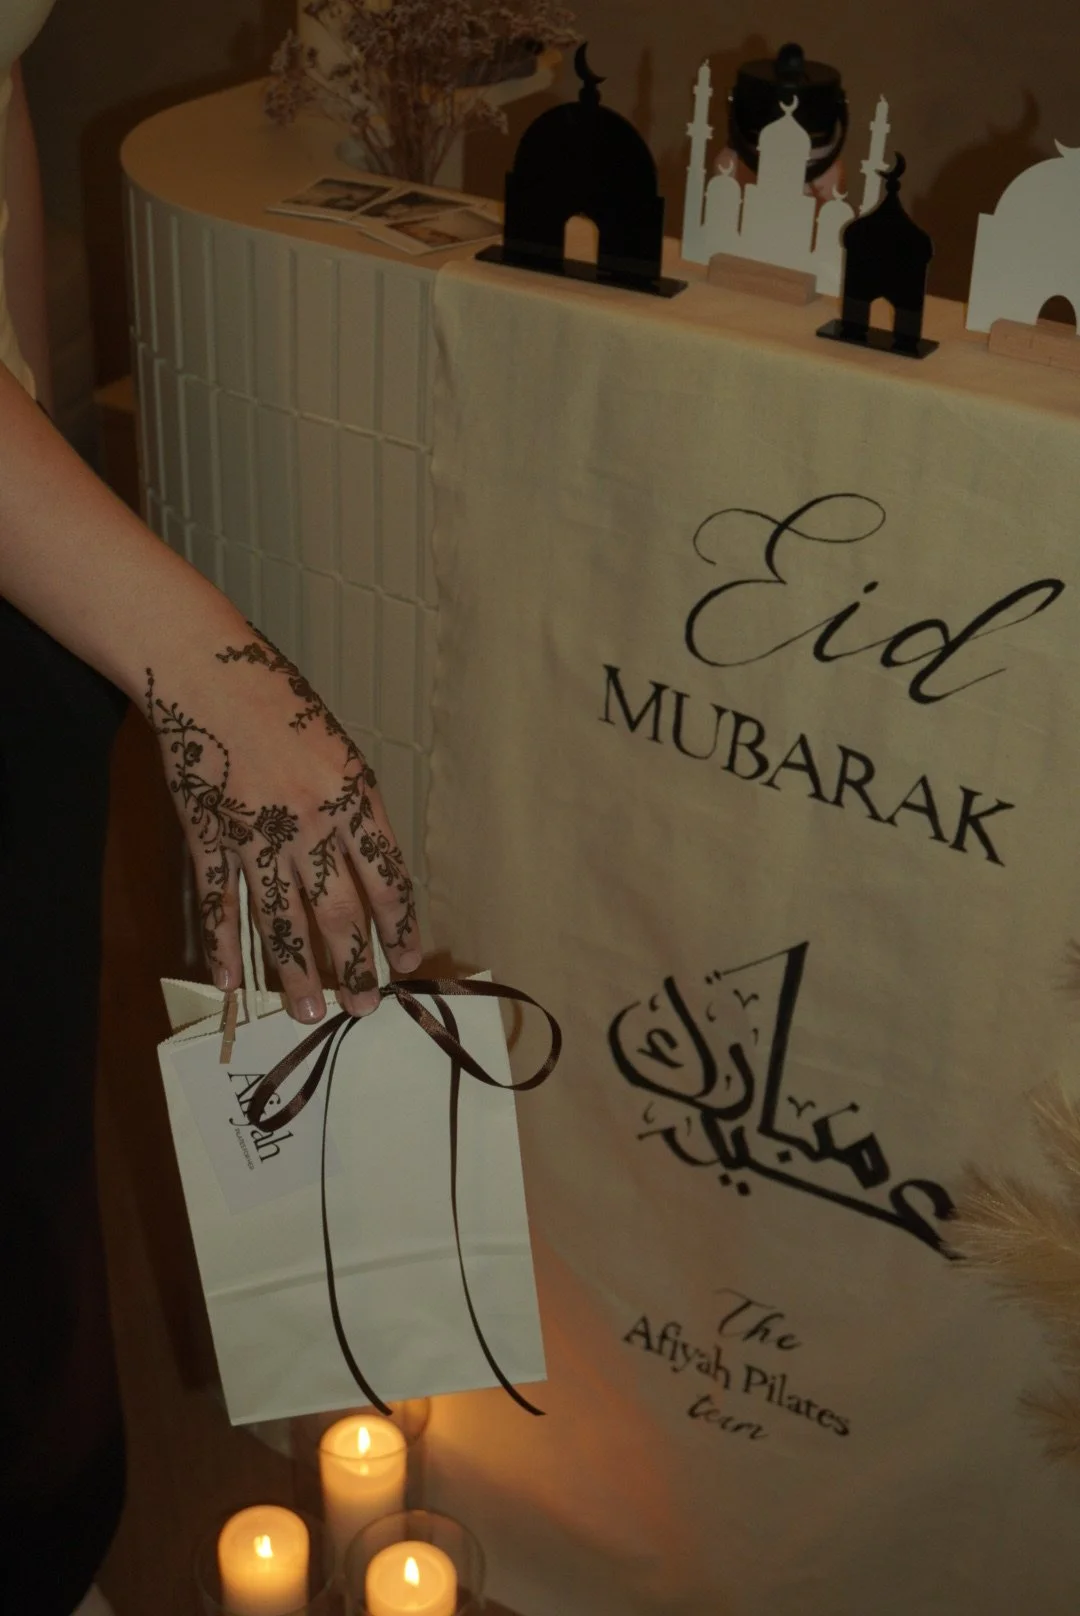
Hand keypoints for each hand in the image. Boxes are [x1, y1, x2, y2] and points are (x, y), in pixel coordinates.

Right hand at [145, 621, 419, 1020]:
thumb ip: (355, 810)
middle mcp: (308, 822)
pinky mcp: (207, 838)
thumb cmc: (281, 706)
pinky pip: (218, 905)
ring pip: (280, 922)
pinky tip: (231, 984)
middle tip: (365, 1005)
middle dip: (356, 967)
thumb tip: (371, 875)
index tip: (408, 958)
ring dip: (297, 974)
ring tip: (310, 1012)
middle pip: (339, 913)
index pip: (387, 878)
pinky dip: (222, 947)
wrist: (209, 674)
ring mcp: (253, 835)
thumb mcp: (340, 750)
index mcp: (352, 796)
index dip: (400, 925)